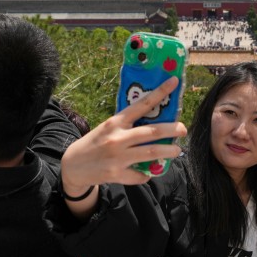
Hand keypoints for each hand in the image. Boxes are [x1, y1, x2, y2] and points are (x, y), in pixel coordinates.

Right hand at [61, 77, 186, 215]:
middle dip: (172, 129)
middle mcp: (117, 138)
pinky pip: (140, 175)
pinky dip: (147, 174)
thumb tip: (155, 119)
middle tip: (184, 128)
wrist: (73, 165)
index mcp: (116, 122)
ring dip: (168, 151)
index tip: (174, 82)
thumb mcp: (108, 127)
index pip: (142, 104)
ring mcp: (117, 157)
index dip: (160, 92)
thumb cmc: (95, 142)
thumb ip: (128, 124)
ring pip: (151, 153)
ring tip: (177, 150)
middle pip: (152, 132)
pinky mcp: (116, 174)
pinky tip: (148, 171)